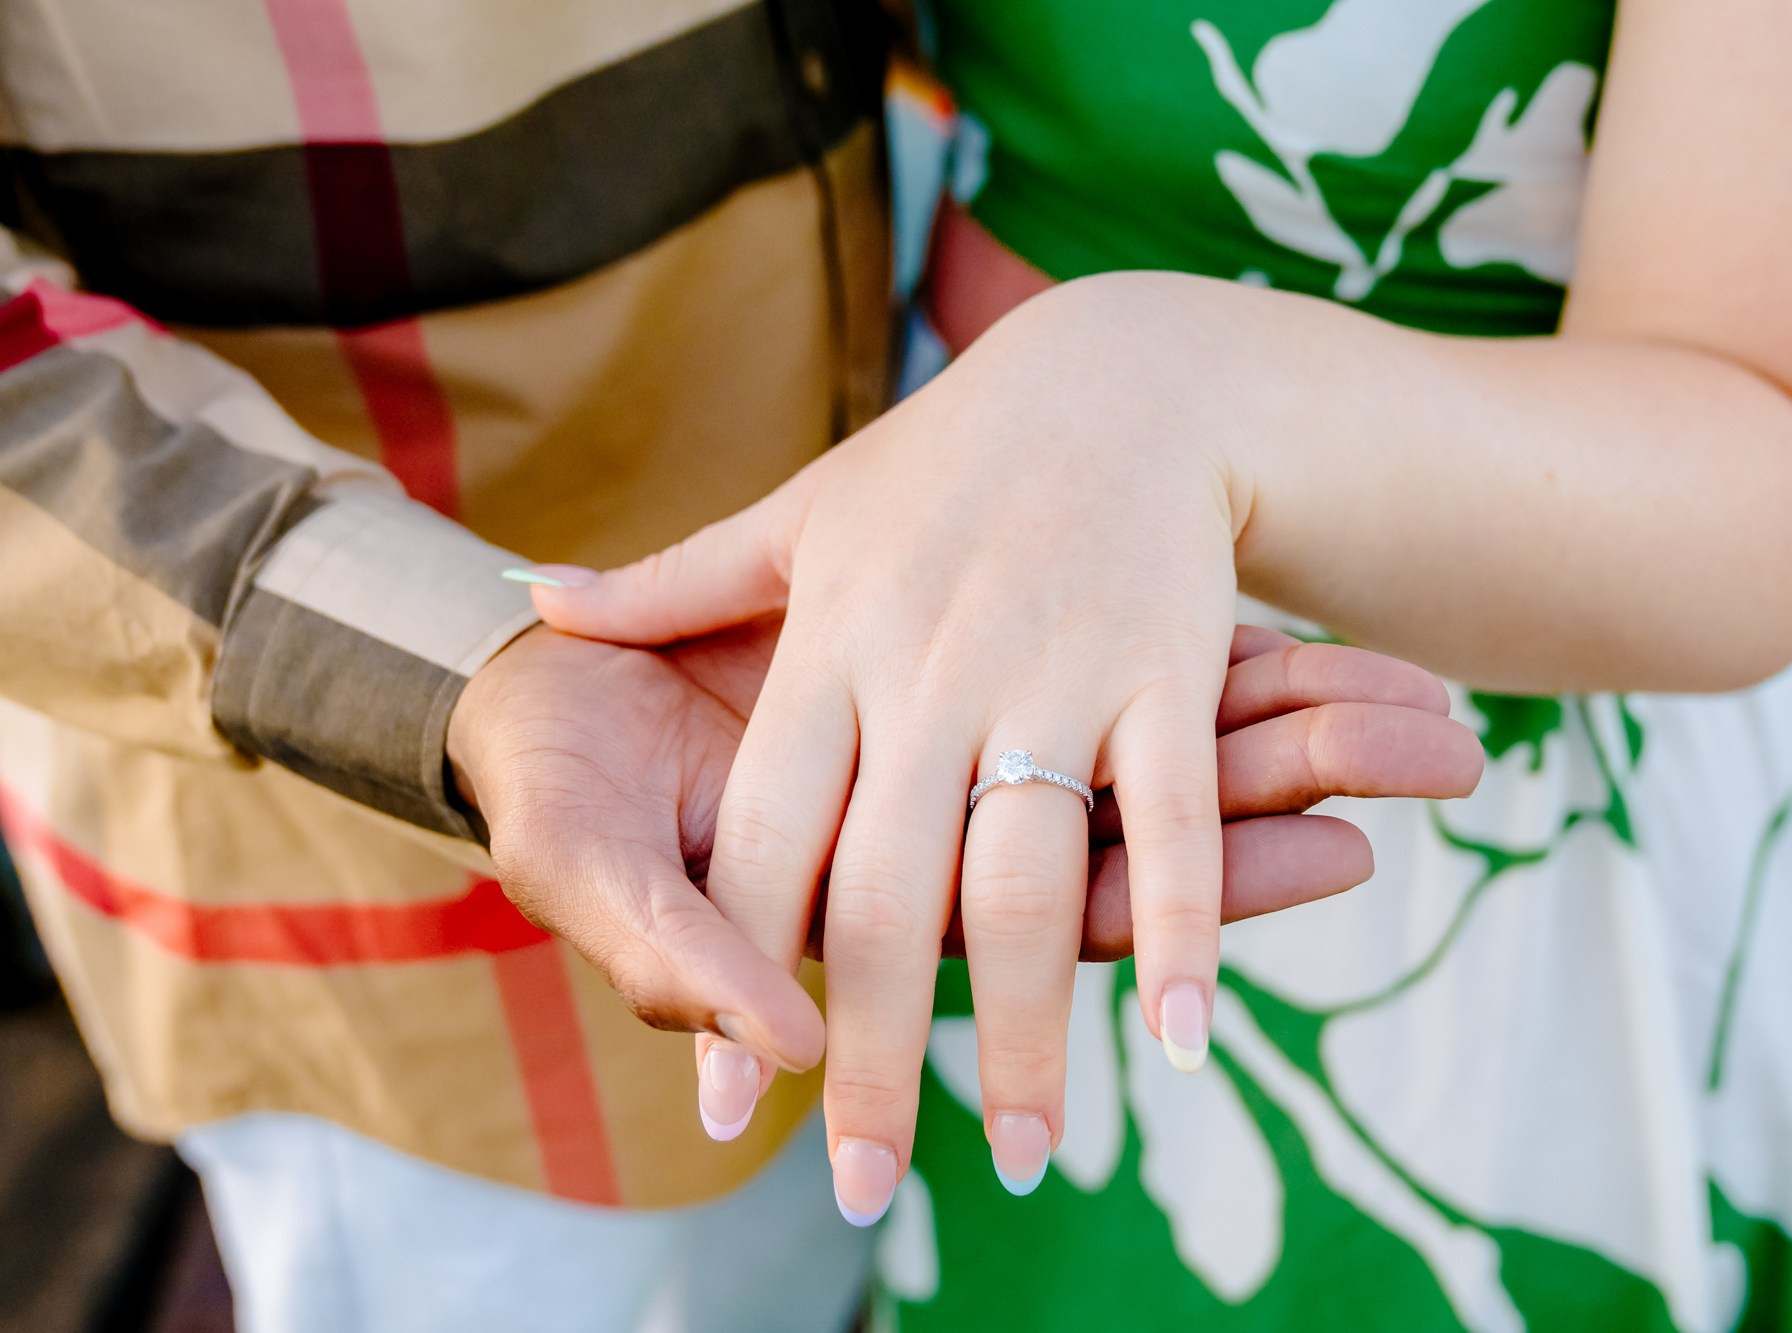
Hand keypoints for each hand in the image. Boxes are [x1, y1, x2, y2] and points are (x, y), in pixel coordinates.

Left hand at [528, 287, 1481, 1221]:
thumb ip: (675, 580)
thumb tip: (537, 608)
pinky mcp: (1165, 667)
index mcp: (831, 644)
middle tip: (864, 1192)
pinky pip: (1174, 815)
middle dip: (875, 1055)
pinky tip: (1183, 1044)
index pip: (767, 837)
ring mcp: (1052, 671)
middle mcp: (929, 670)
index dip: (735, 975)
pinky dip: (1190, 926)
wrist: (1117, 373)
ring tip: (1021, 1160)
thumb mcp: (801, 509)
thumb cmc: (948, 459)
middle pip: (889, 893)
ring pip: (1029, 876)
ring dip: (1028, 1028)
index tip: (722, 1117)